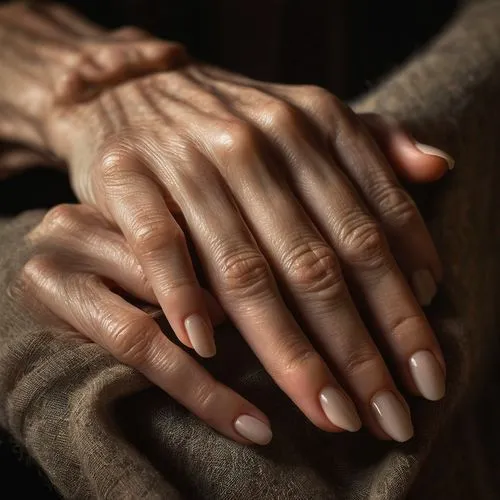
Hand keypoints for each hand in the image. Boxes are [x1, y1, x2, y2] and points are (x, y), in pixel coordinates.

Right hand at [45, 47, 450, 441]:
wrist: (131, 85)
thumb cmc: (230, 114)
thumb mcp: (308, 111)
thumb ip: (376, 138)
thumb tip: (438, 170)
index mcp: (314, 123)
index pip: (376, 226)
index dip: (404, 304)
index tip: (424, 367)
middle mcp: (260, 140)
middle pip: (319, 264)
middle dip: (361, 350)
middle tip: (389, 417)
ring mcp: (191, 159)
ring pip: (248, 270)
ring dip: (291, 352)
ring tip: (328, 413)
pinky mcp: (129, 175)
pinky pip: (161, 245)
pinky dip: (184, 297)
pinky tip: (208, 353)